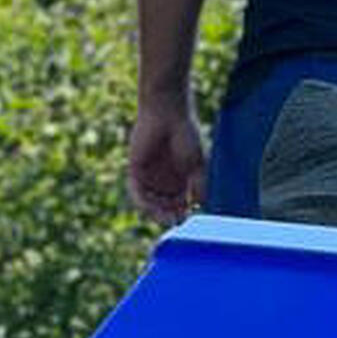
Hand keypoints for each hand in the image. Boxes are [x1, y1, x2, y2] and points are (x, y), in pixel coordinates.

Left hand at [126, 100, 205, 224]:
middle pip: (165, 207)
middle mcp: (163, 180)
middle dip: (171, 216)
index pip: (180, 204)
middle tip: (178, 223)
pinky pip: (137, 193)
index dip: (184, 213)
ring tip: (167, 219)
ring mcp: (149, 177)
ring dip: (158, 214)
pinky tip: (151, 210)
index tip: (190, 219)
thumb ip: (198, 185)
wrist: (168, 115)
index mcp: (180, 179)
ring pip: (151, 203)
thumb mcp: (196, 164)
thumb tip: (200, 206)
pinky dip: (143, 203)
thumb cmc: (186, 135)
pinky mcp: (135, 171)